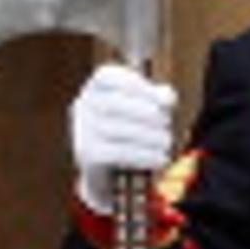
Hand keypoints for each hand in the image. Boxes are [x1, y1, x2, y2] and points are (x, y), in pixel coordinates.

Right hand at [67, 63, 178, 214]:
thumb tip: (166, 97)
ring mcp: (82, 130)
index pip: (106, 76)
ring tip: (166, 142)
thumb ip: (157, 98)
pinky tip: (160, 159)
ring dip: (149, 136)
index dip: (137, 84)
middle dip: (146, 112)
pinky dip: (144, 156)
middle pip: (113, 104)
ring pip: (117, 130)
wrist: (108, 172)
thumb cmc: (131, 131)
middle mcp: (83, 106)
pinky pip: (118, 153)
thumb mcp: (145, 109)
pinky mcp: (87, 154)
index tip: (165, 99)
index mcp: (95, 88)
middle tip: (167, 123)